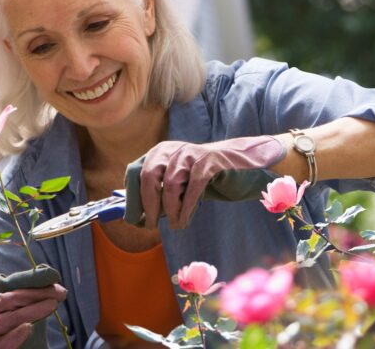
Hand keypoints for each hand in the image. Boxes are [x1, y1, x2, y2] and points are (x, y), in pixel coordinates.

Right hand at [0, 264, 66, 348]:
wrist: (21, 342)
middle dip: (36, 294)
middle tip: (60, 293)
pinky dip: (14, 337)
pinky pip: (1, 345)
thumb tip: (52, 274)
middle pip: (8, 301)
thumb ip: (32, 284)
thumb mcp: (23, 298)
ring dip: (31, 312)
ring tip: (52, 305)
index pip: (7, 285)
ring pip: (6, 320)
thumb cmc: (20, 314)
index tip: (53, 278)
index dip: (29, 280)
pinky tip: (28, 327)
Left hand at [127, 135, 284, 229]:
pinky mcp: (209, 163)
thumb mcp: (180, 179)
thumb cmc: (207, 176)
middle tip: (150, 225)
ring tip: (174, 225)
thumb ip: (160, 190)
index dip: (132, 196)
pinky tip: (184, 220)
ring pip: (170, 185)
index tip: (133, 217)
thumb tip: (139, 212)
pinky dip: (185, 209)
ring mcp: (191, 154)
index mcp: (161, 151)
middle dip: (148, 205)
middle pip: (148, 177)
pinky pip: (191, 189)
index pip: (136, 171)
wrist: (242, 164)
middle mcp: (173, 149)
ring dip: (170, 210)